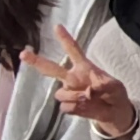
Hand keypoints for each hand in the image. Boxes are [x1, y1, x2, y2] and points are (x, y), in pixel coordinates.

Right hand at [23, 22, 138, 139]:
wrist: (116, 113)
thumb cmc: (115, 94)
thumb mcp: (115, 87)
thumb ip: (104, 85)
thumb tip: (89, 90)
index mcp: (84, 67)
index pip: (73, 50)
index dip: (65, 39)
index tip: (57, 26)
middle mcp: (72, 78)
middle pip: (52, 68)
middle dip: (37, 61)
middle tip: (23, 54)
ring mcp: (69, 92)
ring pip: (61, 93)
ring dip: (74, 97)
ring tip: (89, 98)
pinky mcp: (69, 106)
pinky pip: (65, 107)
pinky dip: (76, 108)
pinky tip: (86, 107)